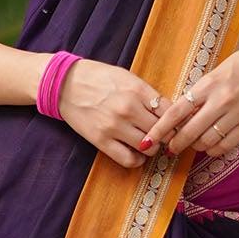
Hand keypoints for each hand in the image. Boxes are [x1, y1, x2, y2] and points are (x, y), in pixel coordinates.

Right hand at [57, 58, 173, 169]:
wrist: (64, 83)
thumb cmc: (97, 78)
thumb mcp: (126, 77)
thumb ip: (147, 94)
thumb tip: (167, 111)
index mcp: (137, 89)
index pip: (169, 111)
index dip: (174, 119)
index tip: (173, 123)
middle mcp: (128, 108)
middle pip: (162, 131)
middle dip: (165, 135)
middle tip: (161, 135)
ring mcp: (114, 126)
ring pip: (149, 148)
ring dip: (151, 147)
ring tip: (147, 142)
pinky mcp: (101, 141)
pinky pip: (128, 160)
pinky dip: (137, 160)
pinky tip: (135, 153)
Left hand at [145, 45, 238, 158]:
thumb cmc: (238, 69)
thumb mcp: (213, 76)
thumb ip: (196, 96)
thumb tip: (177, 119)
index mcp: (208, 85)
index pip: (176, 111)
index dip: (160, 129)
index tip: (149, 140)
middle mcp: (221, 100)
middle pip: (190, 131)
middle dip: (176, 144)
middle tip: (170, 149)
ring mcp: (237, 113)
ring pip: (207, 141)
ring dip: (196, 147)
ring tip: (193, 144)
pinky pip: (226, 146)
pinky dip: (213, 150)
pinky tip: (209, 146)